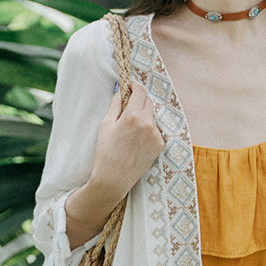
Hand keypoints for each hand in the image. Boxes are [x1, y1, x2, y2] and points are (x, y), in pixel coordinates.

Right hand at [65, 82, 163, 248]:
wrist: (114, 179)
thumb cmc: (106, 152)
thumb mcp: (105, 124)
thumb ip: (115, 104)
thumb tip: (121, 90)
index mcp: (133, 116)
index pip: (140, 92)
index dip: (135, 87)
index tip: (130, 87)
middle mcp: (148, 124)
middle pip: (148, 102)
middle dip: (139, 101)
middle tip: (128, 108)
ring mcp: (156, 135)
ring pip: (152, 116)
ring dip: (144, 116)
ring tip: (130, 130)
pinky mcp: (160, 145)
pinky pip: (155, 130)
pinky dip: (148, 130)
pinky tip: (136, 140)